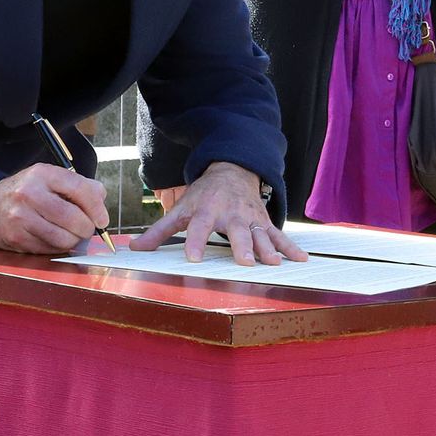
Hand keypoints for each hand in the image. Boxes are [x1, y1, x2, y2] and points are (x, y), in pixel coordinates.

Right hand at [0, 163, 108, 253]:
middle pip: (72, 218)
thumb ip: (80, 186)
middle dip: (87, 228)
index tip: (102, 219)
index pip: (79, 189)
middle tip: (88, 229)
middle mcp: (29, 194)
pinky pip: (49, 249)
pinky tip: (55, 238)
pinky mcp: (15, 238)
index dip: (96, 207)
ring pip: (62, 238)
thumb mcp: (50, 178)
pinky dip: (59, 248)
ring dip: (74, 241)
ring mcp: (20, 217)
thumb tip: (101, 200)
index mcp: (43, 174)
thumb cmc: (28, 191)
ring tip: (72, 234)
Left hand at [129, 162, 306, 265]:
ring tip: (274, 264)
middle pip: (237, 232)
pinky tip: (301, 259)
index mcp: (207, 211)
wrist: (233, 171)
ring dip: (268, 249)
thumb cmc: (204, 195)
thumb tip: (135, 249)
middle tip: (245, 262)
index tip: (193, 258)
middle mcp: (231, 215)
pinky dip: (290, 247)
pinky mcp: (264, 222)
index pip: (199, 227)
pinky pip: (279, 235)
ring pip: (261, 235)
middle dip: (242, 247)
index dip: (196, 241)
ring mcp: (251, 219)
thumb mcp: (181, 208)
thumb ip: (159, 231)